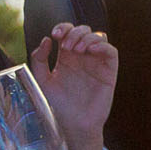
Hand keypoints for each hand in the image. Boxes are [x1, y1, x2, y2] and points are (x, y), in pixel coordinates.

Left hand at [28, 23, 115, 149]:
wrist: (75, 122)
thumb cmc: (60, 104)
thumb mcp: (43, 80)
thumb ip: (39, 60)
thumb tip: (47, 40)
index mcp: (68, 56)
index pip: (68, 32)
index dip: (63, 27)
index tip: (55, 35)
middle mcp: (83, 56)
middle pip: (84, 30)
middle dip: (75, 33)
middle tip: (67, 47)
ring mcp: (97, 62)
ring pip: (99, 36)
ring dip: (88, 38)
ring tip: (77, 50)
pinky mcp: (109, 70)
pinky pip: (111, 51)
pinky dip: (102, 45)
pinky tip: (91, 51)